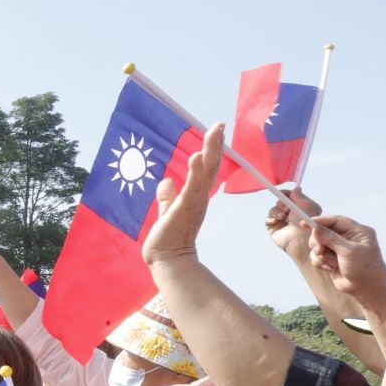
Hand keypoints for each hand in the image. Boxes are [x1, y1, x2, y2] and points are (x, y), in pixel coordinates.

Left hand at [142, 122, 221, 265]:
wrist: (167, 260)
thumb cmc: (167, 239)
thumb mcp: (166, 212)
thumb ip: (167, 197)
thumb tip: (165, 182)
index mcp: (195, 197)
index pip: (206, 170)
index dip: (211, 151)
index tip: (215, 132)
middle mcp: (199, 198)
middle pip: (211, 167)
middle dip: (215, 145)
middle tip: (220, 125)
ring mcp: (193, 203)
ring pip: (206, 173)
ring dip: (210, 152)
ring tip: (214, 132)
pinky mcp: (184, 208)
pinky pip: (192, 187)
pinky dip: (195, 172)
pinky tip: (196, 156)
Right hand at [265, 188, 324, 266]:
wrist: (301, 240)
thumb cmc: (308, 223)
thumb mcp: (307, 205)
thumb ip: (299, 195)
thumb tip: (296, 188)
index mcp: (301, 208)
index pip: (290, 197)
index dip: (286, 194)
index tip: (283, 193)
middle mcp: (291, 214)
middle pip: (280, 201)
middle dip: (282, 203)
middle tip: (287, 209)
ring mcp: (282, 222)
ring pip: (273, 209)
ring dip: (276, 210)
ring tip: (282, 216)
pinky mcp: (274, 229)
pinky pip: (268, 219)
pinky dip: (271, 218)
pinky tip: (276, 221)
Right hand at [305, 215, 385, 310]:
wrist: (366, 289)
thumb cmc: (364, 268)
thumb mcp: (348, 251)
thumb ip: (331, 239)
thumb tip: (315, 229)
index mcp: (357, 231)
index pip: (335, 221)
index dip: (320, 221)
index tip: (304, 223)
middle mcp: (347, 238)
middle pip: (323, 232)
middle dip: (319, 242)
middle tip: (320, 250)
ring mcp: (338, 249)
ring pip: (317, 245)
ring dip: (321, 255)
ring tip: (331, 263)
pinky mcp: (331, 259)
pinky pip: (316, 256)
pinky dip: (320, 263)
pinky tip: (331, 269)